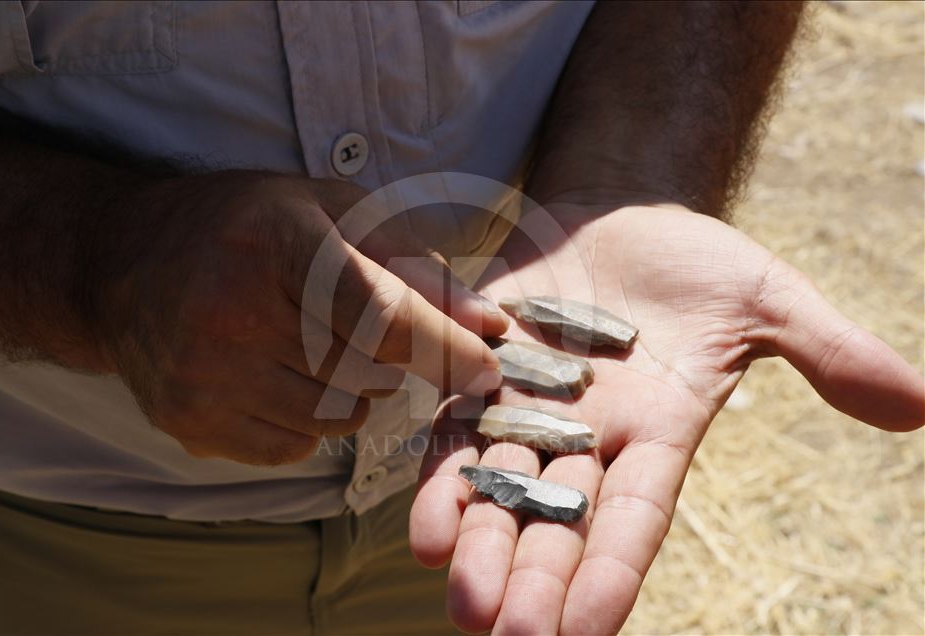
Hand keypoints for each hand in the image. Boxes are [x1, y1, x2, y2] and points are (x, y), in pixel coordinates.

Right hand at [97, 171, 506, 464]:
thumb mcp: (330, 211)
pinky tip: (277, 378)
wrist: (123, 263)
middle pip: (364, 371)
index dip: (443, 348)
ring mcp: (201, 374)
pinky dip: (306, 422)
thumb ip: (414, 265)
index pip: (378, 313)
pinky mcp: (187, 421)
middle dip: (387, 358)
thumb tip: (487, 325)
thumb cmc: (245, 227)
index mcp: (274, 240)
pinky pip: (291, 448)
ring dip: (350, 392)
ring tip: (313, 346)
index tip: (489, 369)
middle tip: (360, 328)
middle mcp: (228, 310)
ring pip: (334, 418)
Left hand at [410, 201, 923, 633]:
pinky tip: (425, 526)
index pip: (636, 518)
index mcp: (656, 433)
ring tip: (460, 600)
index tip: (587, 633)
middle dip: (535, 578)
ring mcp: (529, 404)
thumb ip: (827, 352)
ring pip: (500, 487)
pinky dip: (442, 474)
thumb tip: (920, 409)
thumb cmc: (697, 261)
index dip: (614, 572)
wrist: (618, 212)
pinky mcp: (481, 366)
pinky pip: (457, 427)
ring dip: (481, 542)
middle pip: (559, 520)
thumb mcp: (768, 300)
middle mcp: (588, 435)